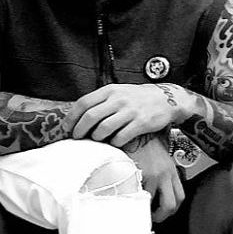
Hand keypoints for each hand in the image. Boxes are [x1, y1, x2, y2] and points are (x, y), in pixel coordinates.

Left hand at [64, 83, 180, 147]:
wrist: (165, 99)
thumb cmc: (137, 98)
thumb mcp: (118, 92)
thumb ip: (100, 101)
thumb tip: (78, 116)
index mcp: (110, 90)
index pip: (83, 103)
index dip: (72, 117)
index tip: (66, 128)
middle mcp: (118, 99)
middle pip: (90, 116)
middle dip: (80, 130)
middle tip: (77, 138)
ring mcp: (130, 111)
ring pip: (104, 128)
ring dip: (96, 138)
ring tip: (96, 140)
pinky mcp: (141, 123)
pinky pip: (121, 137)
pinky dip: (114, 143)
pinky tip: (114, 143)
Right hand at [125, 132, 184, 222]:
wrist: (134, 130)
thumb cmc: (144, 141)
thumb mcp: (160, 156)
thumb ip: (164, 171)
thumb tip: (162, 186)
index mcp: (171, 170)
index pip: (180, 197)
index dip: (172, 209)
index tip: (163, 213)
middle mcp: (165, 174)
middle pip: (171, 205)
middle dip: (162, 216)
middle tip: (152, 217)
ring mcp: (153, 175)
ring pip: (153, 202)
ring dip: (146, 208)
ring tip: (137, 207)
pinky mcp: (140, 173)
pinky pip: (138, 194)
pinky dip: (134, 199)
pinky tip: (129, 197)